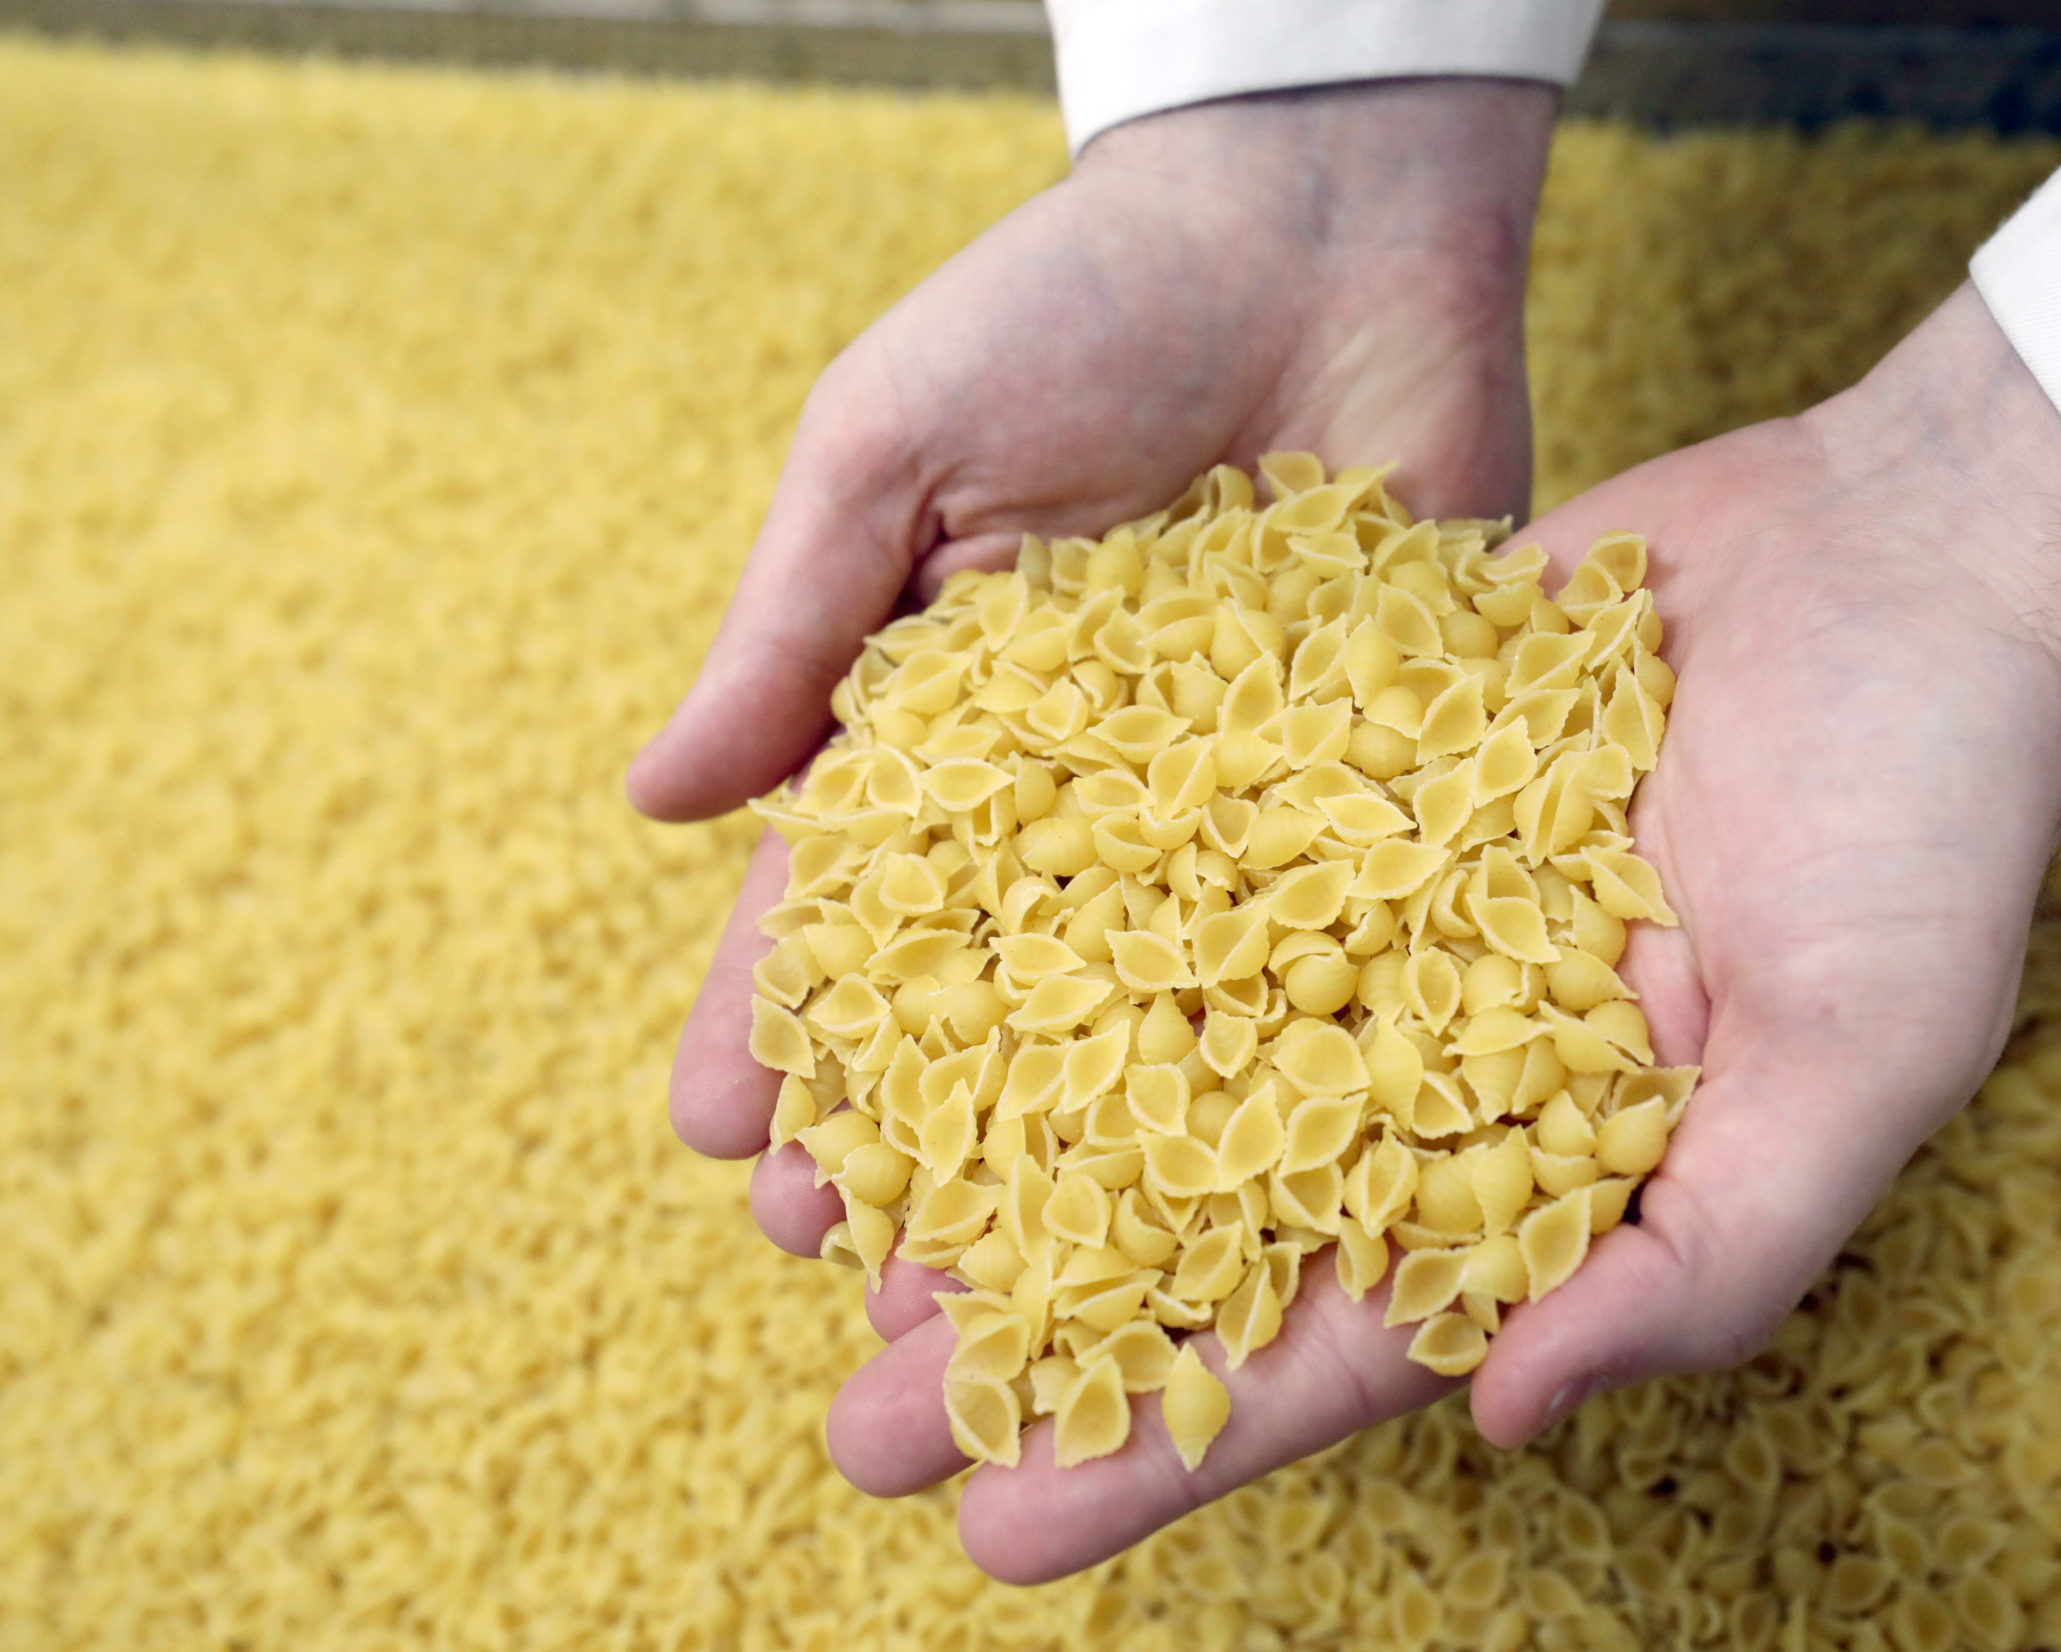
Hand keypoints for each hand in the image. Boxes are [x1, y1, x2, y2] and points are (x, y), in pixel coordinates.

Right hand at [623, 76, 1555, 1507]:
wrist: (1326, 211)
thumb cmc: (1080, 297)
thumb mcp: (894, 443)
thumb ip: (794, 626)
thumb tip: (653, 799)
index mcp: (957, 719)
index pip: (852, 902)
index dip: (792, 1024)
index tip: (737, 1150)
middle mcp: (1095, 790)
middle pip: (1003, 1002)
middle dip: (933, 1142)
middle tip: (871, 1293)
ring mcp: (1242, 806)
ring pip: (1161, 1017)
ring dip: (1100, 1163)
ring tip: (1045, 1298)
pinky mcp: (1385, 791)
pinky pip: (1338, 945)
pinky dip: (1300, 1067)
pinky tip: (1264, 1198)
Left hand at [898, 281, 2060, 1581]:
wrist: (1926, 560)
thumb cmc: (1932, 823)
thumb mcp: (1860, 1067)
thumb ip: (1701, 1259)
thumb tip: (1508, 1419)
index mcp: (1545, 1165)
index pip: (1340, 1339)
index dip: (1175, 1442)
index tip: (1002, 1531)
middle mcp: (1433, 1051)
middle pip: (1203, 1214)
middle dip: (1042, 1319)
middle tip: (858, 1417)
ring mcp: (1372, 905)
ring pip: (1154, 1041)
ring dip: (1003, 1129)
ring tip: (822, 1214)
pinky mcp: (1335, 759)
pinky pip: (1168, 842)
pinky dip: (1050, 900)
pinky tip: (909, 952)